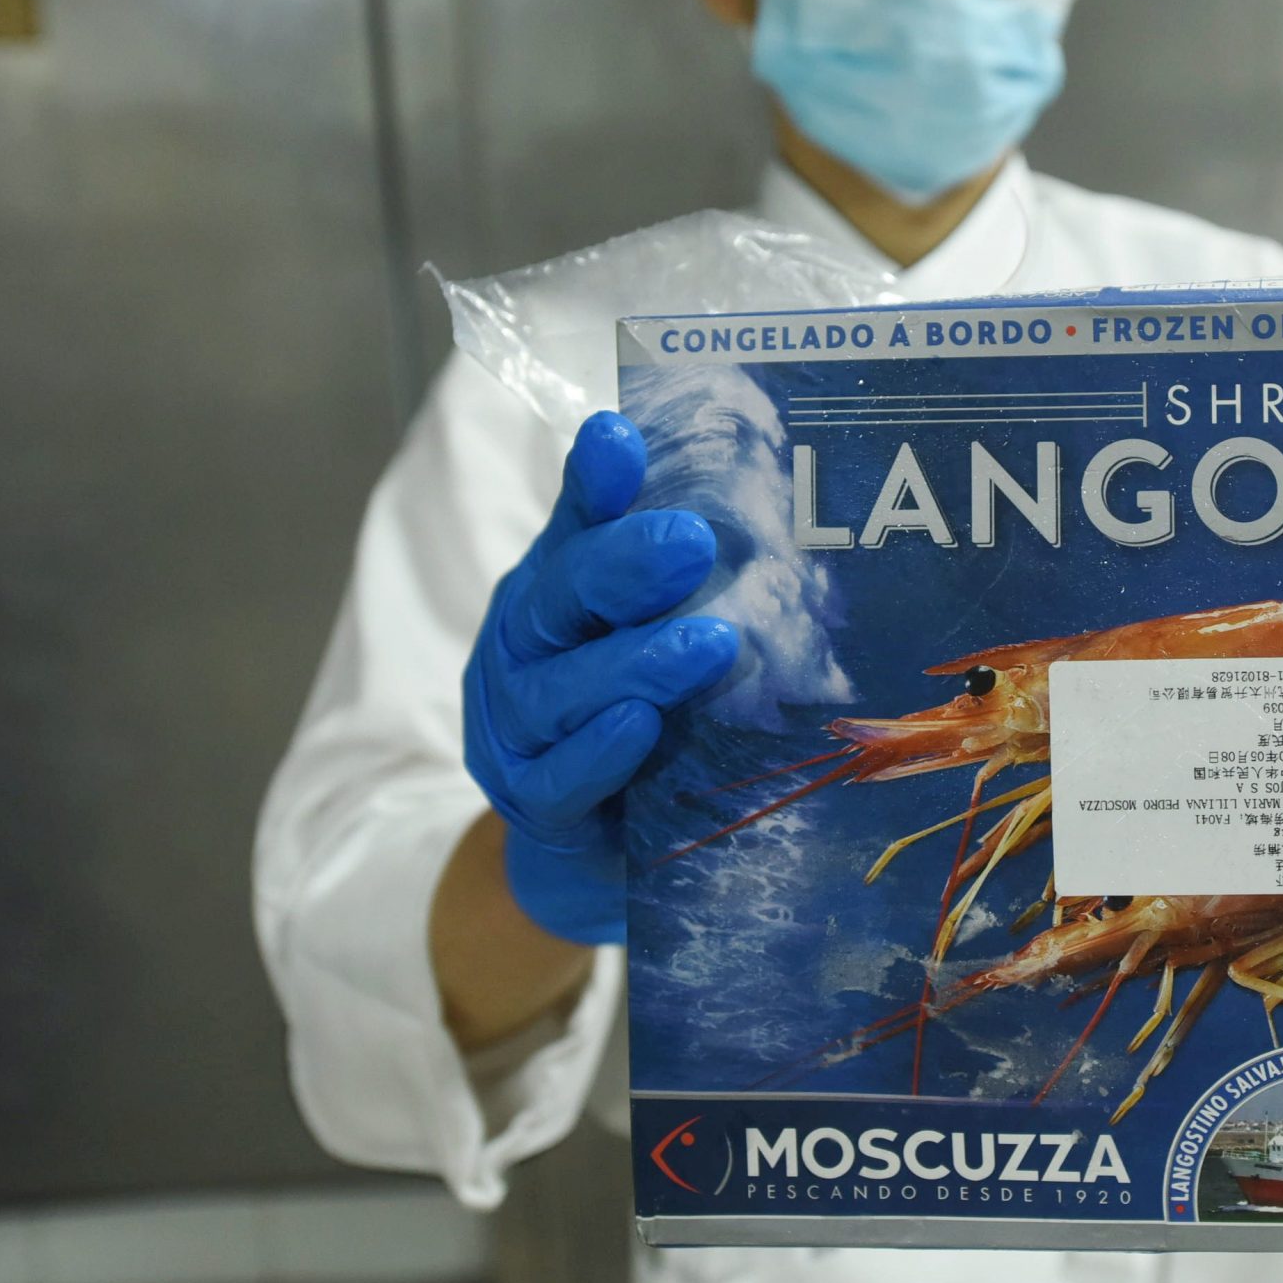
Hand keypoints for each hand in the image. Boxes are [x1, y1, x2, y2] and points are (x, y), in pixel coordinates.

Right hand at [462, 411, 737, 944]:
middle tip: (692, 541)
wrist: (587, 844)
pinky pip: (559, 779)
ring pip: (560, 691)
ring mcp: (516, 727)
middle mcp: (525, 646)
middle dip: (622, 567)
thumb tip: (766, 512)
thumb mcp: (657, 637)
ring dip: (632, 664)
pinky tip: (639, 726)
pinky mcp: (531, 804)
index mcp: (557, 587)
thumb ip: (690, 584)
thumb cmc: (633, 712)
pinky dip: (598, 752)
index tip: (619, 438)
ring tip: (706, 645)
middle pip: (559, 596)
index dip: (593, 484)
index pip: (574, 524)